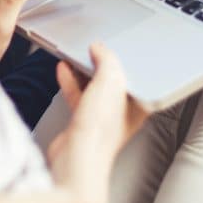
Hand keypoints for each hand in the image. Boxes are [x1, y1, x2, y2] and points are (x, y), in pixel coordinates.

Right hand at [47, 45, 148, 202]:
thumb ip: (107, 60)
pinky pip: (79, 96)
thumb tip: (101, 49)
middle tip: (94, 48)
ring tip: (75, 55)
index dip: (126, 59)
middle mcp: (122, 113)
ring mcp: (101, 119)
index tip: (116, 45)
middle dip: (102, 63)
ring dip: (84, 70)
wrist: (76, 157)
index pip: (136, 76)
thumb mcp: (110, 82)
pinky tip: (64, 70)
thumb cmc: (100, 130)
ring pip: (94, 88)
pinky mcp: (83, 122)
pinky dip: (71, 81)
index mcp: (138, 105)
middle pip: (113, 81)